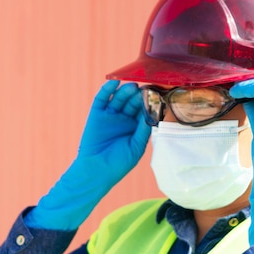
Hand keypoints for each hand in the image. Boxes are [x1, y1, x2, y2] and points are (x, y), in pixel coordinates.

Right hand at [25, 80, 150, 229]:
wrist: (96, 171)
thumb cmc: (118, 163)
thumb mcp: (136, 146)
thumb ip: (143, 129)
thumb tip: (152, 111)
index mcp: (135, 128)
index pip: (144, 110)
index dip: (149, 102)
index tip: (156, 93)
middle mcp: (123, 119)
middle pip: (132, 102)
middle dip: (138, 95)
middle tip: (144, 89)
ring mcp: (110, 116)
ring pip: (119, 99)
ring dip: (126, 91)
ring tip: (132, 87)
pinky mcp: (96, 114)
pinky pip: (102, 99)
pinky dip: (107, 90)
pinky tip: (114, 83)